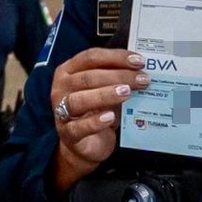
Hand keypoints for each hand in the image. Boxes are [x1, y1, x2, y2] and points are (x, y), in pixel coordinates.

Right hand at [49, 49, 148, 194]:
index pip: (91, 57)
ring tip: (127, 92)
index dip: (116, 57)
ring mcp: (60, 112)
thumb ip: (117, 79)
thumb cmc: (95, 111)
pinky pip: (79, 127)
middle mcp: (61, 88)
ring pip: (79, 100)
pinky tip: (111, 117)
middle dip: (118, 76)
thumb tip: (141, 70)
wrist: (85, 144)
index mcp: (69, 71)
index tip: (139, 61)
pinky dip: (95, 121)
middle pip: (88, 77)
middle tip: (141, 79)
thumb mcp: (106, 90)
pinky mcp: (68, 134)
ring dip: (105, 94)